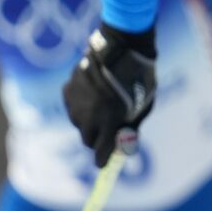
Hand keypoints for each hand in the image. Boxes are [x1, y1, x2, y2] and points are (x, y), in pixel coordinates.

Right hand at [63, 24, 156, 166]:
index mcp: (109, 121)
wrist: (122, 48)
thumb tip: (122, 145)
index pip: (101, 152)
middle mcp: (89, 116)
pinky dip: (81, 105)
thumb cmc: (140, 77)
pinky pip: (73, 107)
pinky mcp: (67, 90)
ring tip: (103, 104)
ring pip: (79, 123)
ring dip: (89, 121)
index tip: (103, 162)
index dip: (103, 159)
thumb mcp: (144, 105)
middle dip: (97, 139)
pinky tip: (94, 93)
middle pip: (88, 140)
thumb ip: (131, 127)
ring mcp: (75, 103)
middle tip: (107, 130)